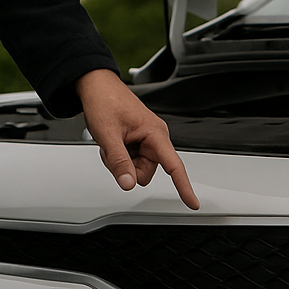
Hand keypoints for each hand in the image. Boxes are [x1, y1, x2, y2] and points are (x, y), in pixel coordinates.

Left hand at [77, 68, 198, 209]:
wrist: (96, 85)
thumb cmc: (104, 101)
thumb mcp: (108, 135)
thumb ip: (119, 162)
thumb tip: (129, 184)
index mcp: (155, 133)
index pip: (174, 166)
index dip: (184, 186)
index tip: (192, 203)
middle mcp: (155, 137)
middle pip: (146, 172)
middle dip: (128, 167)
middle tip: (113, 148)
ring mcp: (146, 139)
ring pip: (137, 169)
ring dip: (121, 162)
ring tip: (112, 141)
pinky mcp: (138, 141)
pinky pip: (131, 160)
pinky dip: (119, 156)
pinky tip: (113, 141)